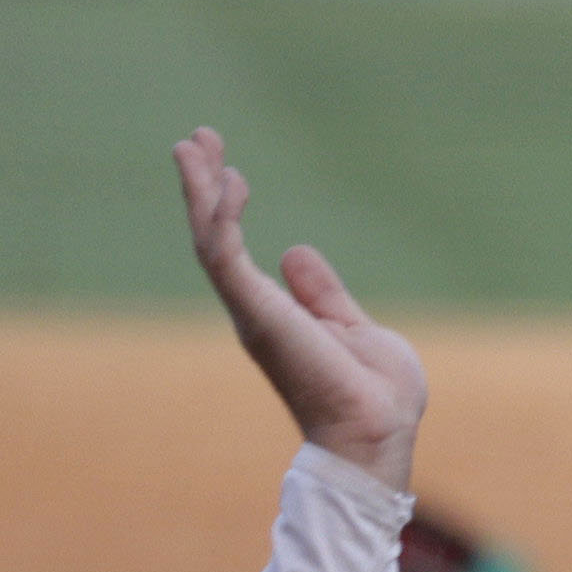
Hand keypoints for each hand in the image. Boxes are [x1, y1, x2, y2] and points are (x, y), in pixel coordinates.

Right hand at [176, 128, 422, 487]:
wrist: (376, 432)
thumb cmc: (374, 396)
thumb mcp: (354, 328)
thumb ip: (323, 294)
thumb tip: (294, 252)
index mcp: (276, 313)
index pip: (236, 248)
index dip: (228, 204)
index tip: (229, 167)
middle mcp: (255, 310)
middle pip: (213, 237)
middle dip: (203, 186)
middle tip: (196, 139)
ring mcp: (254, 313)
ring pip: (210, 241)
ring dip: (201, 191)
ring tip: (195, 146)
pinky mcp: (260, 314)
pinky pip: (227, 257)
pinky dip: (224, 218)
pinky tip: (229, 183)